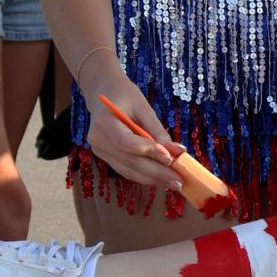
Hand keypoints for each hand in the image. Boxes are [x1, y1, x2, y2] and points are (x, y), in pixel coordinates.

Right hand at [81, 62, 185, 189]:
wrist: (102, 93)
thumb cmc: (125, 96)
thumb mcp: (143, 106)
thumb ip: (157, 130)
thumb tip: (176, 151)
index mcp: (105, 121)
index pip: (127, 143)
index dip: (149, 152)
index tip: (171, 159)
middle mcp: (98, 139)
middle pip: (130, 161)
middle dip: (157, 173)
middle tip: (179, 181)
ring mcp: (99, 150)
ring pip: (128, 170)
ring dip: (153, 179)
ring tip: (174, 183)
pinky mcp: (104, 156)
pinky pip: (125, 169)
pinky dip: (144, 175)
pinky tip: (160, 178)